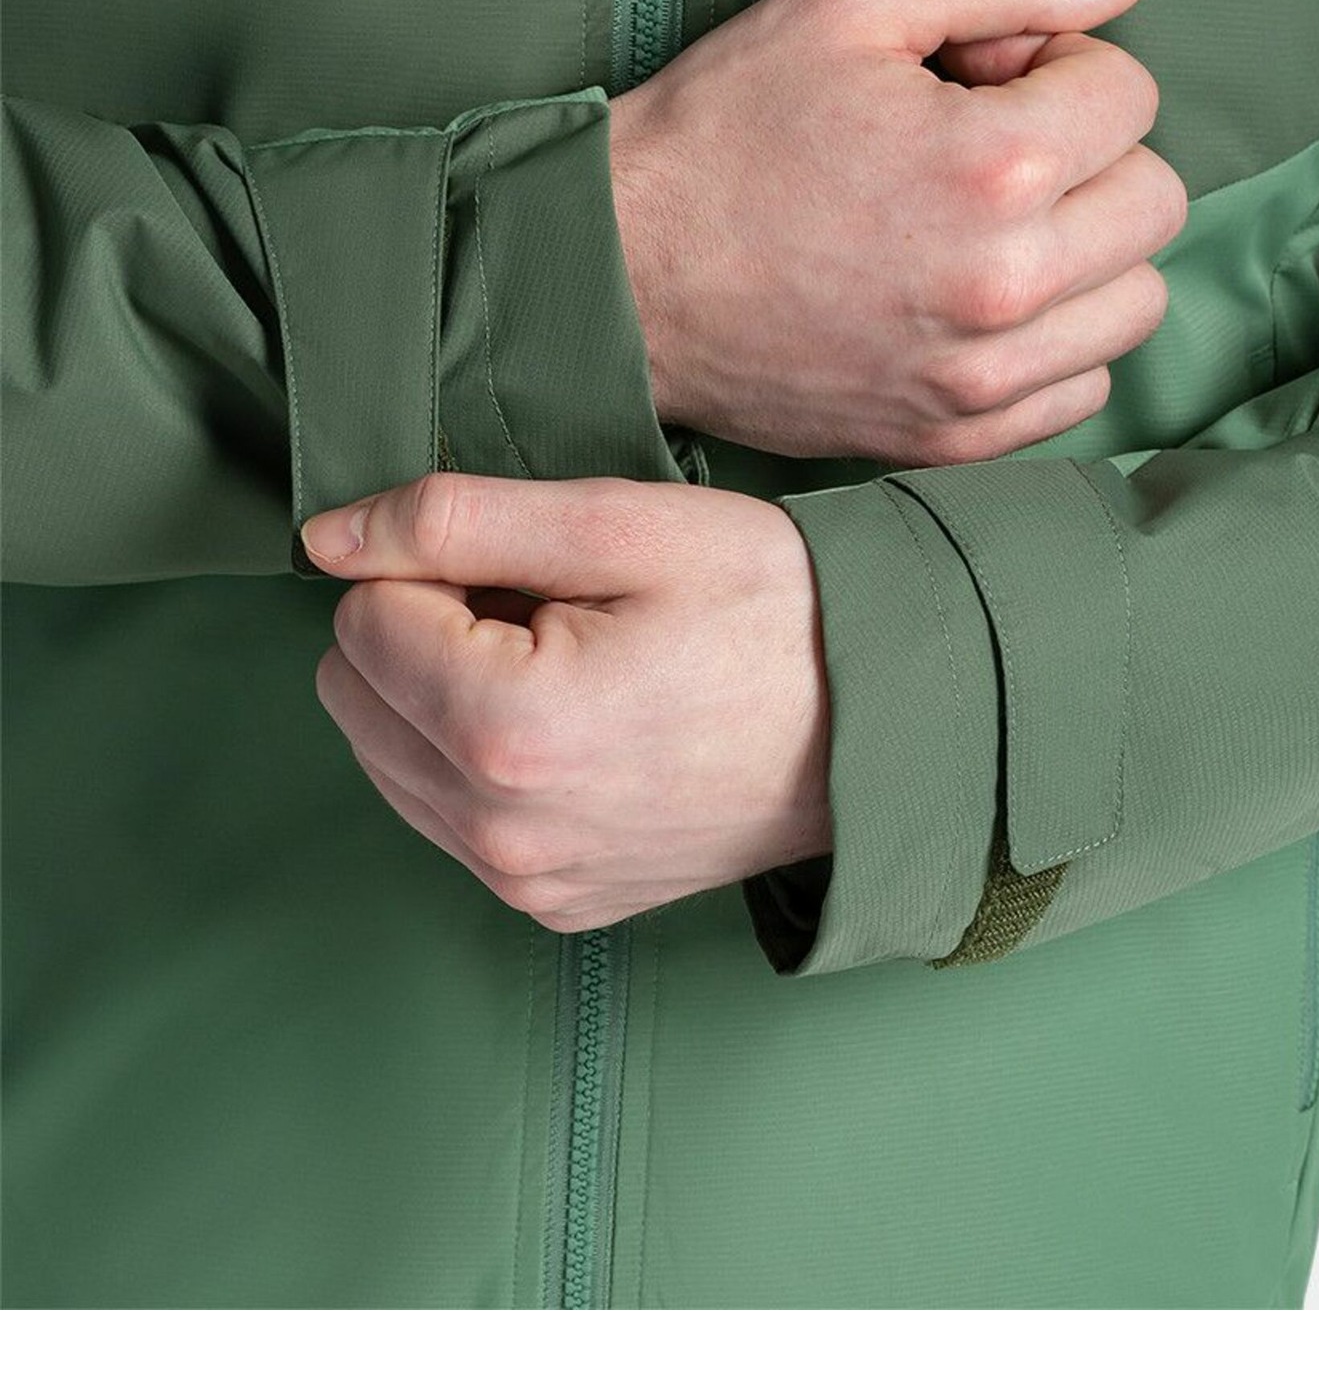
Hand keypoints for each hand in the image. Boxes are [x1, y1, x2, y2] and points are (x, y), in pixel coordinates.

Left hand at [300, 472, 831, 931]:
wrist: (887, 721)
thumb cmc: (770, 606)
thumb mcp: (621, 524)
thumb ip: (453, 520)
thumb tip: (325, 538)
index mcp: (507, 729)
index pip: (361, 613)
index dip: (438, 567)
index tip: (536, 569)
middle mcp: (500, 830)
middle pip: (351, 691)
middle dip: (425, 632)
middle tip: (548, 612)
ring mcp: (526, 882)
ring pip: (384, 755)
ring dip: (443, 696)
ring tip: (567, 665)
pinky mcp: (552, 904)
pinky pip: (443, 816)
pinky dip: (476, 759)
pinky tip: (574, 724)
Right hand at [608, 0, 1186, 464]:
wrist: (619, 276)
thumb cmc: (722, 130)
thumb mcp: (848, 0)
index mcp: (992, 167)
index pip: (1132, 94)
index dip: (1056, 68)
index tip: (978, 82)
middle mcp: (1006, 287)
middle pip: (1156, 201)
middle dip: (1087, 155)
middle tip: (982, 147)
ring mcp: (983, 379)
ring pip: (1136, 302)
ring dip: (1086, 252)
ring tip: (983, 226)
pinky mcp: (955, 438)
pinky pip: (1085, 388)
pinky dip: (1054, 341)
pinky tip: (973, 300)